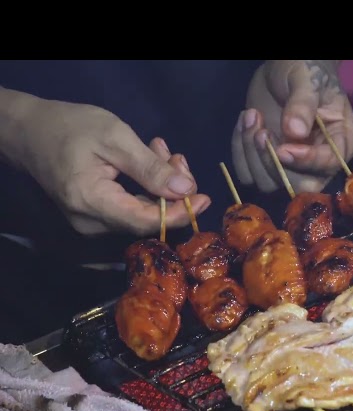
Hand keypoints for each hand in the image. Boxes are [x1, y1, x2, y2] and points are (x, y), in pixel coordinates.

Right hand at [16, 99, 210, 235]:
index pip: (146, 221)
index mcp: (92, 203)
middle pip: (146, 217)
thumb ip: (150, 167)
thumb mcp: (114, 138)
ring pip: (141, 210)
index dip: (179, 213)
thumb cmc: (69, 127)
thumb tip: (185, 190)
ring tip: (163, 151)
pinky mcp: (94, 215)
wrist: (29, 131)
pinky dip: (146, 186)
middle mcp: (90, 223)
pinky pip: (130, 206)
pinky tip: (152, 159)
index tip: (205, 198)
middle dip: (171, 189)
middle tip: (178, 158)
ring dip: (160, 183)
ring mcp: (91, 222)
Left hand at [231, 60, 352, 192]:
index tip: (282, 148)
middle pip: (299, 185)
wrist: (282, 66)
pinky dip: (240, 151)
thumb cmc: (304, 69)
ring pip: (269, 183)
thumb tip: (295, 133)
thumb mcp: (307, 81)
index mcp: (343, 141)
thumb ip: (303, 105)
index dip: (305, 161)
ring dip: (252, 154)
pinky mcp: (267, 163)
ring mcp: (292, 165)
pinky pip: (248, 174)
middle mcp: (320, 161)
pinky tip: (245, 121)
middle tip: (260, 131)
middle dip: (273, 164)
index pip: (328, 165)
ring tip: (251, 116)